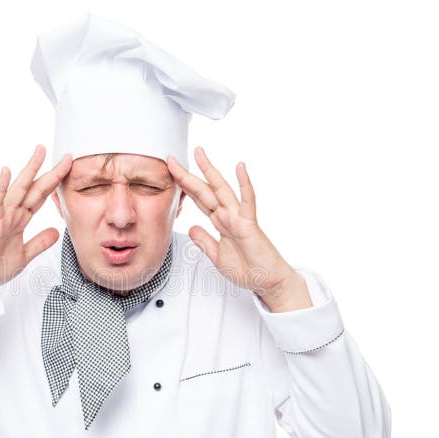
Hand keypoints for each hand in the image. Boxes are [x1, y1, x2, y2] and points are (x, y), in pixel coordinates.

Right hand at [0, 145, 71, 309]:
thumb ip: (40, 242)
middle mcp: (12, 214)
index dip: (56, 184)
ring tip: (39, 153)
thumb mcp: (25, 255)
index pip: (41, 197)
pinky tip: (6, 172)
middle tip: (66, 156)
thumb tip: (56, 232)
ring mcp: (2, 217)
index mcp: (20, 220)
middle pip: (34, 188)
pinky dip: (0, 188)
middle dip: (50, 171)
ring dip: (29, 171)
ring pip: (18, 189)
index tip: (69, 170)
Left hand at [166, 147, 311, 312]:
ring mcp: (238, 218)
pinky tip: (240, 167)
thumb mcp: (217, 256)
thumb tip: (192, 228)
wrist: (268, 281)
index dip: (184, 187)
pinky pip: (247, 202)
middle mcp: (228, 216)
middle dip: (188, 175)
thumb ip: (204, 241)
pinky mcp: (250, 224)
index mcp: (220, 223)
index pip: (198, 200)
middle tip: (172, 159)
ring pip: (221, 190)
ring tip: (200, 154)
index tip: (171, 174)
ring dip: (210, 171)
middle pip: (204, 191)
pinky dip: (244, 184)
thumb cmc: (249, 269)